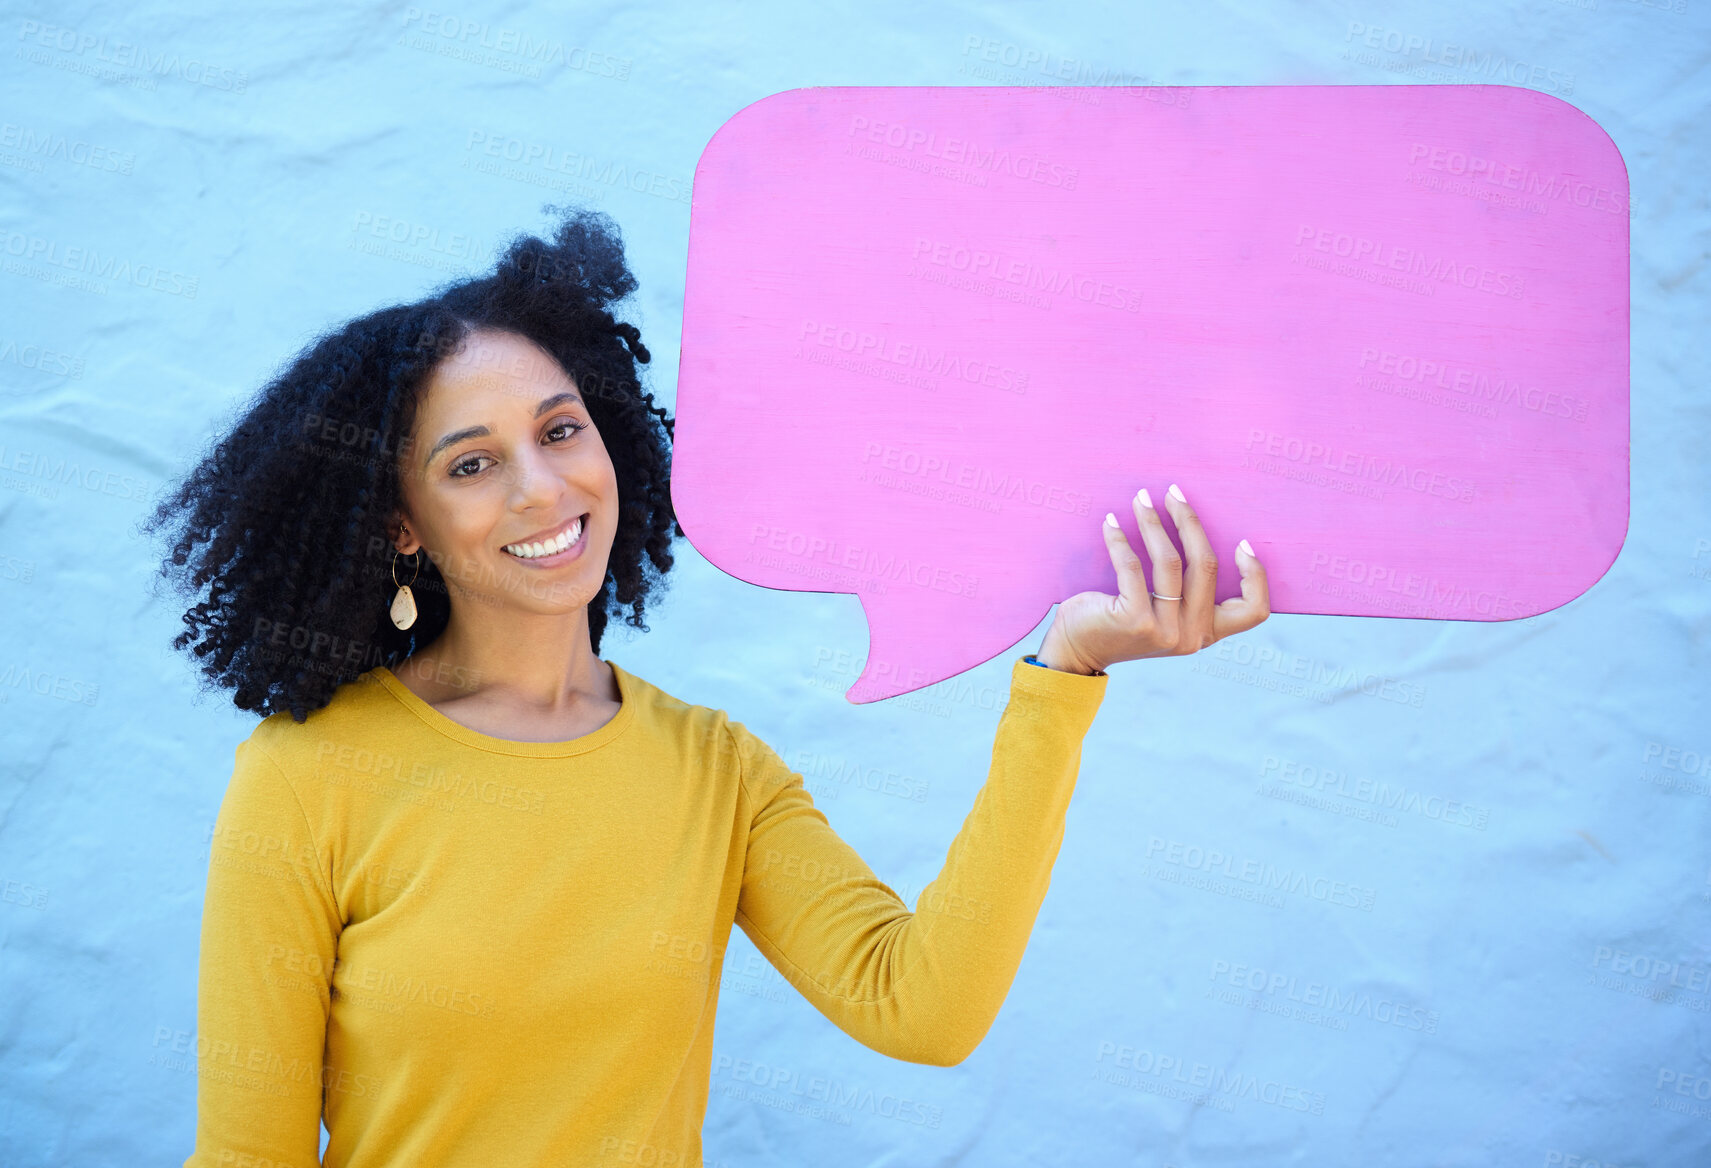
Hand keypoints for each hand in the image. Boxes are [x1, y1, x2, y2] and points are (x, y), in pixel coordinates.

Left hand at [1034, 482, 1269, 673]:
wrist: (1079, 650)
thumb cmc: (1121, 621)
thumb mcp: (1165, 614)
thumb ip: (1186, 592)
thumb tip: (1194, 529)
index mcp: (1206, 633)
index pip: (1253, 612)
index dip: (1255, 575)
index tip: (1242, 542)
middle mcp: (1191, 636)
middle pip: (1206, 566)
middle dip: (1190, 521)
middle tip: (1173, 493)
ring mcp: (1164, 630)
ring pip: (1170, 561)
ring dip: (1154, 522)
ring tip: (1140, 498)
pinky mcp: (1134, 620)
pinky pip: (1132, 566)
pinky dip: (1120, 539)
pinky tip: (1111, 522)